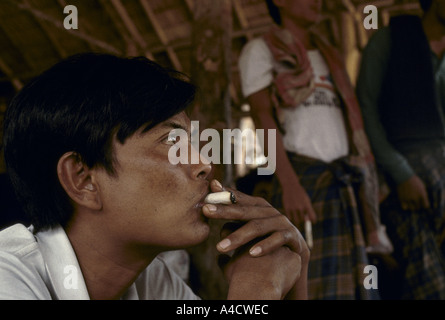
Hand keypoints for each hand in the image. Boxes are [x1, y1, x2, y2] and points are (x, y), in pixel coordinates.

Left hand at [202, 179, 308, 298]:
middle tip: (206, 210)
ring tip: (220, 248)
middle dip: (224, 210)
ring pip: (258, 227)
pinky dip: (265, 245)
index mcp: (258, 208)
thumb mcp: (248, 233)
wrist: (294, 264)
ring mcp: (282, 223)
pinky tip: (252, 253)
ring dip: (238, 237)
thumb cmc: (265, 246)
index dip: (223, 195)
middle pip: (244, 211)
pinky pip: (279, 239)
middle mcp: (270, 212)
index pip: (238, 199)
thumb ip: (231, 223)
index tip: (206, 193)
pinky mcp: (294, 237)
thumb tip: (207, 211)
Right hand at [281, 178, 315, 225]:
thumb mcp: (306, 200)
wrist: (291, 186)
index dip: (313, 221)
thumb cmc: (300, 194)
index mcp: (307, 205)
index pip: (312, 217)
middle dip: (304, 219)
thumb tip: (307, 221)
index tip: (312, 221)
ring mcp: (293, 208)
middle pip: (304, 220)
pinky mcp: (287, 208)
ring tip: (297, 215)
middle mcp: (300, 207)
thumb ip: (308, 210)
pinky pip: (290, 218)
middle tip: (303, 216)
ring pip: (297, 220)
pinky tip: (292, 213)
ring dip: (298, 219)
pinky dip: (291, 217)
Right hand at [396, 175, 429, 210]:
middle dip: (417, 205)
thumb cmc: (414, 180)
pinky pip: (405, 207)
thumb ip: (423, 194)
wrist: (404, 176)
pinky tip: (406, 203)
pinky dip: (406, 207)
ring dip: (412, 207)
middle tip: (415, 202)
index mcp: (422, 194)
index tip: (422, 203)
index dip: (424, 205)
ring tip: (410, 203)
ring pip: (412, 208)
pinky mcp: (402, 199)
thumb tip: (423, 201)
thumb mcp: (422, 186)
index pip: (426, 206)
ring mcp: (408, 199)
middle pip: (418, 207)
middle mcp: (416, 198)